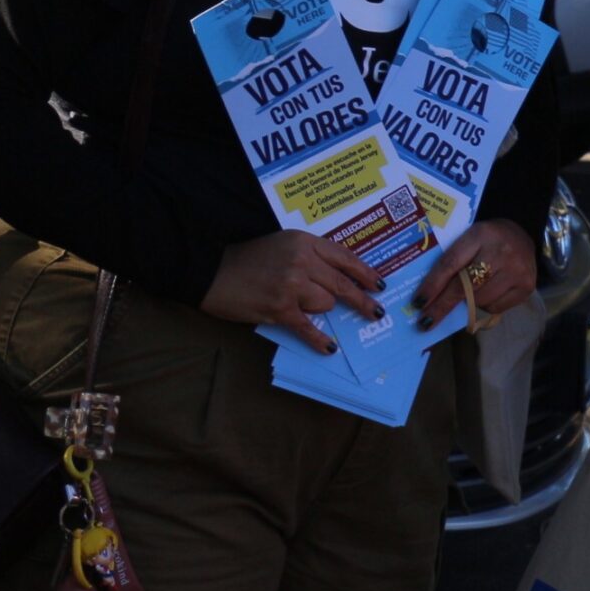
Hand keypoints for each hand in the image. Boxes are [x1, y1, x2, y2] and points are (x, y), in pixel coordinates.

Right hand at [200, 230, 383, 353]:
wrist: (211, 270)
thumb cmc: (247, 257)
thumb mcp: (283, 244)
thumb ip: (311, 255)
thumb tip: (339, 276)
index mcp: (305, 242)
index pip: (344, 258)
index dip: (364, 273)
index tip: (378, 284)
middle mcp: (303, 262)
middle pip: (342, 284)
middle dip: (362, 299)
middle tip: (377, 310)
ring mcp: (292, 286)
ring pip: (326, 303)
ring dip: (320, 308)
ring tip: (300, 304)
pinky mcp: (280, 309)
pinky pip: (308, 327)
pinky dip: (319, 339)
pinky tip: (330, 348)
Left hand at [414, 217, 539, 330]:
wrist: (522, 232)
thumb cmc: (487, 238)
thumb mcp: (468, 239)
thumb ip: (452, 261)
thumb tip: (428, 296)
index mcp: (480, 234)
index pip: (451, 264)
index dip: (432, 285)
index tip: (418, 303)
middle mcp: (501, 252)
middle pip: (464, 287)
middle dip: (442, 306)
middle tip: (425, 321)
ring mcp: (517, 271)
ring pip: (480, 300)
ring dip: (467, 303)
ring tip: (466, 296)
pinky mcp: (526, 286)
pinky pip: (496, 307)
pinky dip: (485, 305)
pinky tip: (486, 294)